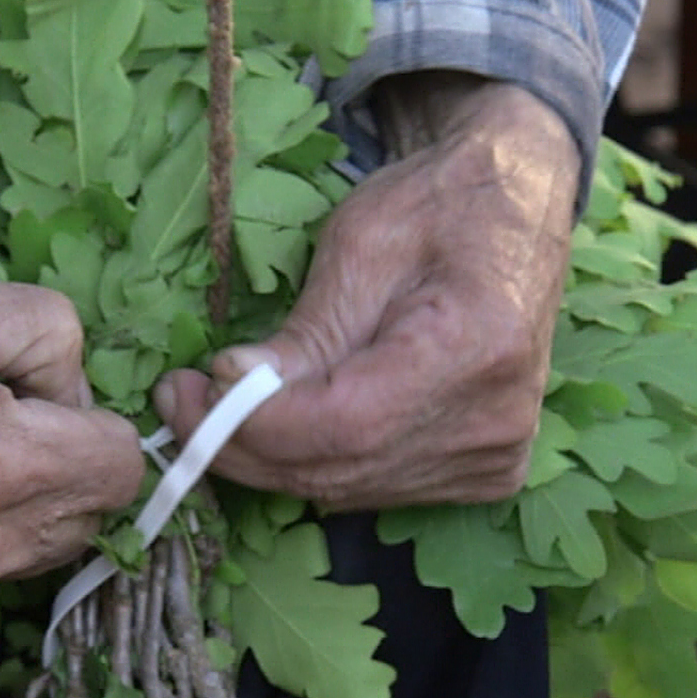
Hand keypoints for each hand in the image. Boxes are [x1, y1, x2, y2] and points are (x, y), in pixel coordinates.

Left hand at [154, 77, 578, 510]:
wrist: (517, 209)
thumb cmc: (438, 206)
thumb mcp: (360, 245)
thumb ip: (303, 332)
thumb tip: (229, 390)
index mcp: (479, 346)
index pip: (344, 425)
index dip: (254, 424)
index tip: (186, 394)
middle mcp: (497, 420)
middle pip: (340, 469)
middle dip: (244, 446)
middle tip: (179, 404)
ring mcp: (496, 456)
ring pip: (347, 491)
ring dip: (271, 460)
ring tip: (216, 408)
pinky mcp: (485, 471)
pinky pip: (375, 489)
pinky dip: (316, 465)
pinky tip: (282, 425)